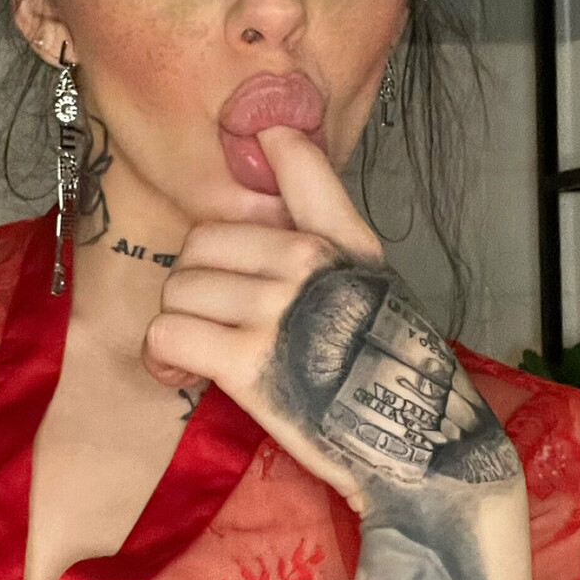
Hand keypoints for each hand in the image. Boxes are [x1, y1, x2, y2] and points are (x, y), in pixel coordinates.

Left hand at [142, 126, 385, 510]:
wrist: (414, 448)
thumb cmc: (386, 368)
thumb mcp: (370, 274)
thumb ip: (323, 207)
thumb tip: (276, 132)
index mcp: (336, 239)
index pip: (288, 160)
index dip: (255, 167)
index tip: (247, 215)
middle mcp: (306, 263)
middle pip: (199, 245)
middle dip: (198, 287)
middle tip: (219, 323)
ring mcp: (275, 311)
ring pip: (178, 291)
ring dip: (181, 327)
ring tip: (206, 355)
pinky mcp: (247, 364)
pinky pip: (167, 336)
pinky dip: (165, 360)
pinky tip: (186, 375)